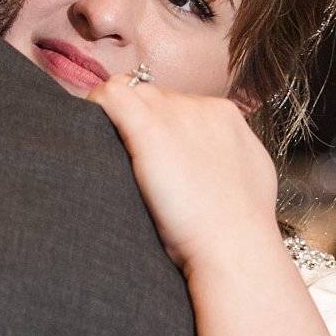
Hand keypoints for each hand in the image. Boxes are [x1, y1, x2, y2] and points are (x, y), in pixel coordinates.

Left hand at [88, 75, 279, 273]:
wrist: (235, 245)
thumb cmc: (238, 230)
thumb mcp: (247, 180)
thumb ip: (226, 161)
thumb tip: (211, 165)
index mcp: (226, 117)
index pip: (181, 104)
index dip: (161, 126)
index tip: (151, 155)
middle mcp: (201, 108)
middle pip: (156, 97)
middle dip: (139, 120)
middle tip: (127, 157)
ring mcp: (175, 115)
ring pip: (132, 91)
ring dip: (116, 115)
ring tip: (105, 148)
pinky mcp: (150, 129)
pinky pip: (111, 95)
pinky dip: (96, 106)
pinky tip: (88, 128)